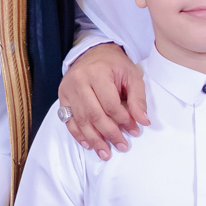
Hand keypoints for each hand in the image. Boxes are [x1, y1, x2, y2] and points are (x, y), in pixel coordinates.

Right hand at [58, 43, 149, 157]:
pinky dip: (78, 135)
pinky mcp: (62, 97)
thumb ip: (138, 99)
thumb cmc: (115, 65)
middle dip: (109, 134)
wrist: (93, 53)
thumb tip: (143, 122)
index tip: (134, 131)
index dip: (123, 120)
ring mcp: (68, 89)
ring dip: (94, 139)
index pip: (110, 104)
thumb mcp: (132, 76)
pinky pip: (68, 120)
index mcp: (97, 73)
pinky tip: (89, 144)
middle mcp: (79, 81)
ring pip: (81, 120)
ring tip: (105, 153)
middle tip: (122, 146)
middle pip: (94, 114)